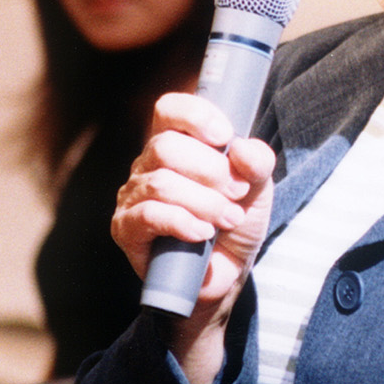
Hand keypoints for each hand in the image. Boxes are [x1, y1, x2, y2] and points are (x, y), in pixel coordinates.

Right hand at [113, 92, 274, 383]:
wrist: (225, 275)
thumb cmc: (235, 222)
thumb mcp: (257, 187)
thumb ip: (257, 162)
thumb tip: (241, 149)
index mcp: (176, 143)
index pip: (169, 109)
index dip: (195, 116)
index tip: (225, 136)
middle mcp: (148, 164)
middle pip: (165, 147)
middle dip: (210, 171)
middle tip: (237, 194)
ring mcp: (132, 196)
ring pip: (161, 183)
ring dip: (204, 202)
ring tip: (228, 219)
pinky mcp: (126, 228)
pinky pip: (149, 215)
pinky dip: (183, 223)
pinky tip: (203, 234)